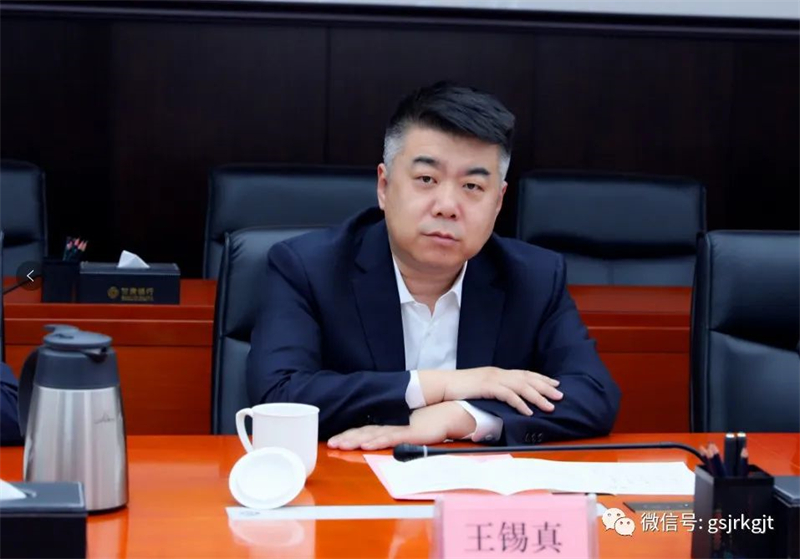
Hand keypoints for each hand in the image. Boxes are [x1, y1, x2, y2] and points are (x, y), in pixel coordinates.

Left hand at [326, 402, 475, 450]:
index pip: (364, 431)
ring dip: (356, 440)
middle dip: (346, 438)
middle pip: (364, 432)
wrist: (448, 414)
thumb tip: (378, 442)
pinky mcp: (409, 432)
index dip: (349, 435)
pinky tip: (366, 444)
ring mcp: (399, 428)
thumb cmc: (429, 424)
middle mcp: (391, 426)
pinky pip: (390, 437)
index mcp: (389, 426)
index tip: (334, 441)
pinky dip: (377, 441)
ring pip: (373, 435)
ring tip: (341, 444)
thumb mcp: (407, 432)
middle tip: (331, 443)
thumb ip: (394, 436)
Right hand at [419, 367, 562, 415]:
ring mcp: (493, 378)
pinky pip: (509, 395)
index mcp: (497, 372)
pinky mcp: (488, 386)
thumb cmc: (459, 388)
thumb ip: (493, 390)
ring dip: (538, 397)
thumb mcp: (480, 387)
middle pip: (527, 379)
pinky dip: (521, 403)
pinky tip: (529, 411)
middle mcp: (498, 373)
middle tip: (560, 395)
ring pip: (522, 386)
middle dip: (546, 387)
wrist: (443, 384)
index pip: (524, 374)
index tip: (555, 384)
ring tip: (550, 406)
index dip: (541, 379)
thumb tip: (505, 400)